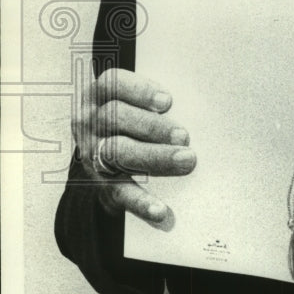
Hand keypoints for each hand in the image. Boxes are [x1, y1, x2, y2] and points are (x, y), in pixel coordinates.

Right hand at [72, 68, 195, 225]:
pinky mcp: (101, 183)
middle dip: (152, 127)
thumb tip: (201, 103)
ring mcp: (93, 153)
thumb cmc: (134, 116)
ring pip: (117, 152)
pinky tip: (160, 209)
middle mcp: (91, 122)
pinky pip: (118, 192)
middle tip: (184, 136)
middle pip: (116, 118)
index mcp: (100, 95)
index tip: (167, 101)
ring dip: (153, 157)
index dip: (139, 91)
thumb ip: (159, 100)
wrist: (104, 154)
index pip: (111, 84)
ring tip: (186, 160)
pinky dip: (140, 202)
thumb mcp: (138, 100)